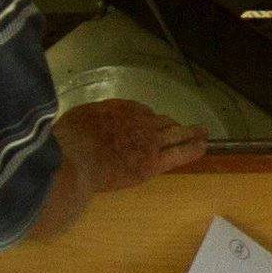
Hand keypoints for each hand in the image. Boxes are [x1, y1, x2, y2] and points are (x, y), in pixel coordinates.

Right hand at [55, 97, 207, 202]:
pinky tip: (203, 147)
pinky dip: (193, 149)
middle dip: (172, 125)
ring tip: (202, 133)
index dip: (148, 120)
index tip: (151, 124)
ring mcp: (148, 141)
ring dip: (190, 133)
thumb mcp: (78, 119)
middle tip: (182, 127)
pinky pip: (179, 153)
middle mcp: (138, 121)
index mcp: (119, 110)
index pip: (141, 113)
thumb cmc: (68, 141)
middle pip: (161, 122)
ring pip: (176, 134)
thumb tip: (89, 126)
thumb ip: (91, 121)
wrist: (74, 158)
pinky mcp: (153, 162)